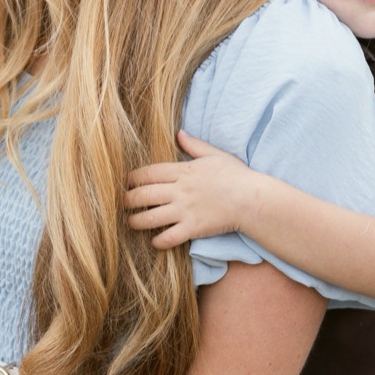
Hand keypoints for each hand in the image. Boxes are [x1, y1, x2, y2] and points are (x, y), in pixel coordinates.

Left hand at [125, 130, 264, 248]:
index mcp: (183, 171)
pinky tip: (154, 240)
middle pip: (143, 195)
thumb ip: (194, 145)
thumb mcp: (214, 154)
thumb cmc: (235, 175)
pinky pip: (168, 238)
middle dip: (128, 199)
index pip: (148, 173)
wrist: (252, 199)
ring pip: (150, 218)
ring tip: (131, 222)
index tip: (126, 182)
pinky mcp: (192, 229)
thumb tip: (179, 133)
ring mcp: (185, 211)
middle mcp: (180, 191)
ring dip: (136, 221)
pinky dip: (158, 241)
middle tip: (123, 202)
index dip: (132, 178)